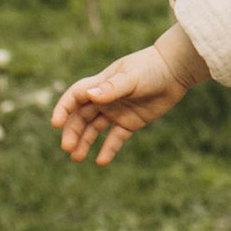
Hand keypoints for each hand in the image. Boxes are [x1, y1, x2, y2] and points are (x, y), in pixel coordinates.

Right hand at [51, 28, 205, 165]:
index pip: (74, 97)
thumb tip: (90, 95)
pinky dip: (108, 149)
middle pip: (81, 117)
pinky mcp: (130, 122)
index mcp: (100, 85)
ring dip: (84, 143)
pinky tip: (101, 162)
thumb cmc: (151, 68)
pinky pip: (115, 138)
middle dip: (72, 132)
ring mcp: (116, 111)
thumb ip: (112, 88)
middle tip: (67, 148)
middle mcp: (104, 99)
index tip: (56, 124)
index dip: (63, 109)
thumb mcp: (131, 77)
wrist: (175, 71)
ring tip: (77, 158)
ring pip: (94, 129)